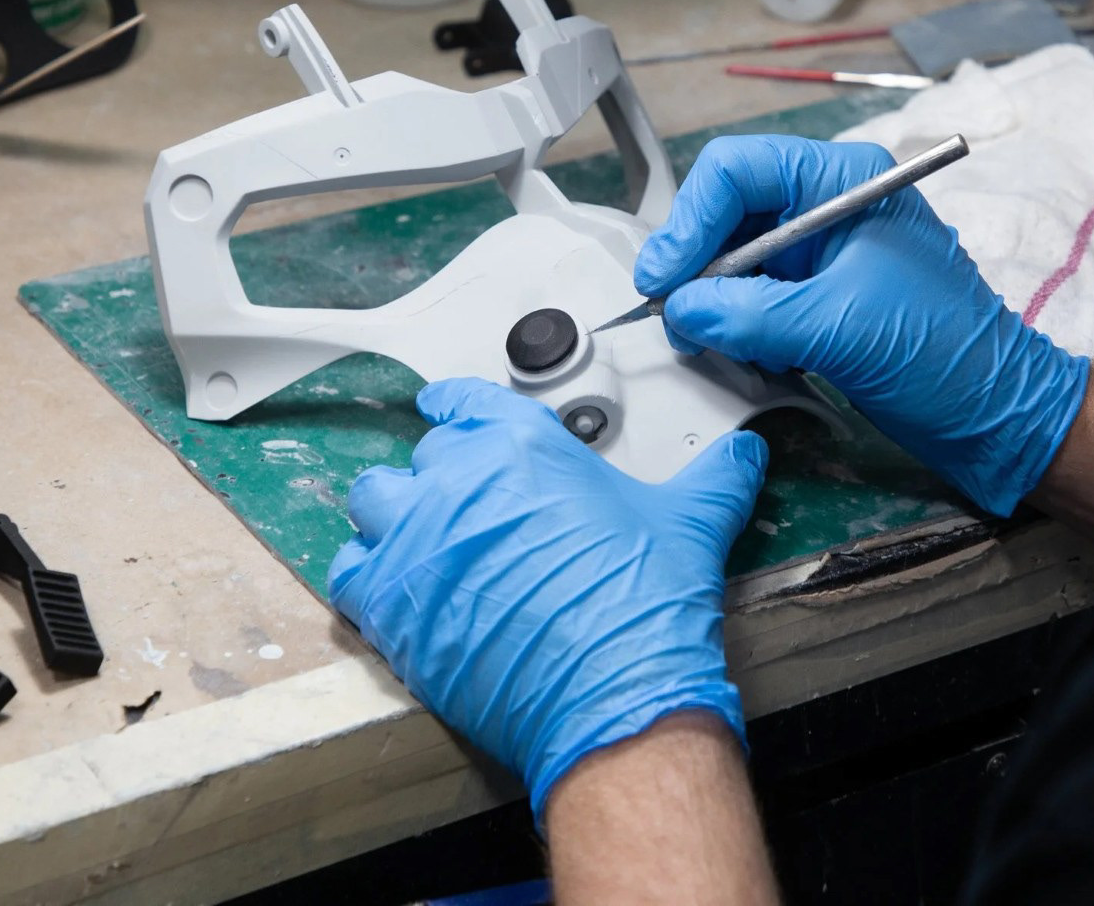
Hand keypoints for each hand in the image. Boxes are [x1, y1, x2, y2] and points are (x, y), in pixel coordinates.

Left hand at [328, 377, 764, 821]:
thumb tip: (743, 456)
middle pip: (425, 456)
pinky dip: (366, 575)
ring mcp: (420, 540)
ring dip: (393, 516)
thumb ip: (713, 479)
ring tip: (421, 541)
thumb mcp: (690, 523)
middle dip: (443, 477)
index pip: (466, 400)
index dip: (457, 406)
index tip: (446, 410)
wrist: (612, 693)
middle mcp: (462, 482)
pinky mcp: (392, 604)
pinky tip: (393, 589)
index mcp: (524, 447)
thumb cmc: (643, 609)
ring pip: (374, 501)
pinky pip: (350, 571)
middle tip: (469, 508)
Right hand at [634, 135, 1087, 515]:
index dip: (689, 221)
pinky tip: (737, 350)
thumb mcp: (838, 327)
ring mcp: (823, 252)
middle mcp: (828, 205)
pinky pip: (752, 296)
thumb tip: (681, 310)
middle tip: (672, 312)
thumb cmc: (944, 355)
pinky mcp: (818, 296)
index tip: (664, 279)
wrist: (996, 415)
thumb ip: (750, 315)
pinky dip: (733, 322)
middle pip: (727, 211)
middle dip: (695, 262)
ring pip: (734, 257)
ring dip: (711, 298)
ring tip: (702, 337)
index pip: (736, 171)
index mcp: (844, 181)